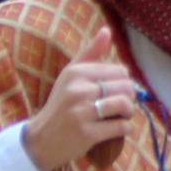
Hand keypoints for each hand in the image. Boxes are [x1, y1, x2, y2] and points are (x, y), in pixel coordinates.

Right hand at [23, 37, 140, 170]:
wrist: (41, 139)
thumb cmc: (60, 104)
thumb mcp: (70, 75)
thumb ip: (90, 53)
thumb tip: (106, 31)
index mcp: (76, 73)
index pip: (120, 71)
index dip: (124, 82)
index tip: (117, 91)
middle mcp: (78, 89)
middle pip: (125, 87)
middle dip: (129, 98)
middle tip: (121, 106)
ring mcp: (82, 112)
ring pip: (124, 105)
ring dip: (129, 113)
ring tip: (122, 117)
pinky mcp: (87, 133)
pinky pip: (120, 127)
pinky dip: (126, 129)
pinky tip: (120, 129)